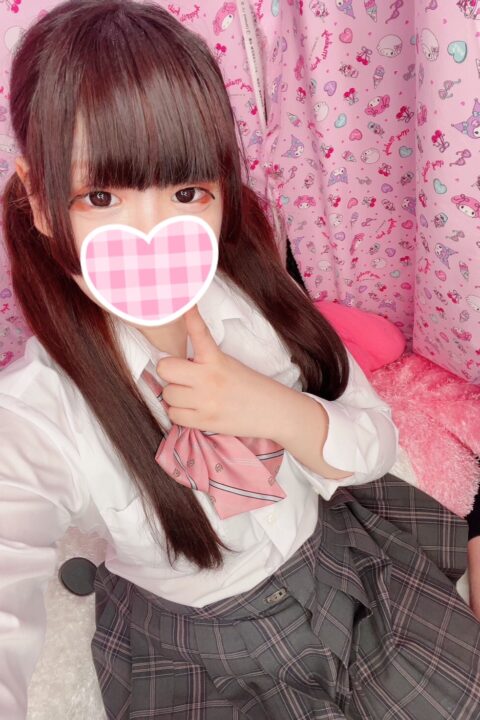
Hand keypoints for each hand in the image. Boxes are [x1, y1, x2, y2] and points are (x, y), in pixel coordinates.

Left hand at [155, 304, 288, 438]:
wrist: (272, 411)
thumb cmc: (250, 387)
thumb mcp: (229, 364)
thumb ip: (204, 360)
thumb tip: (177, 363)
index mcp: (217, 359)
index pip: (199, 334)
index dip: (190, 318)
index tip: (185, 305)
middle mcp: (209, 378)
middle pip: (165, 368)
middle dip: (168, 372)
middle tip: (180, 376)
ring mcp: (205, 401)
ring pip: (167, 394)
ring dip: (175, 395)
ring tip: (190, 396)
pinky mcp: (204, 421)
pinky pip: (174, 415)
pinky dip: (180, 413)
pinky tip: (192, 409)